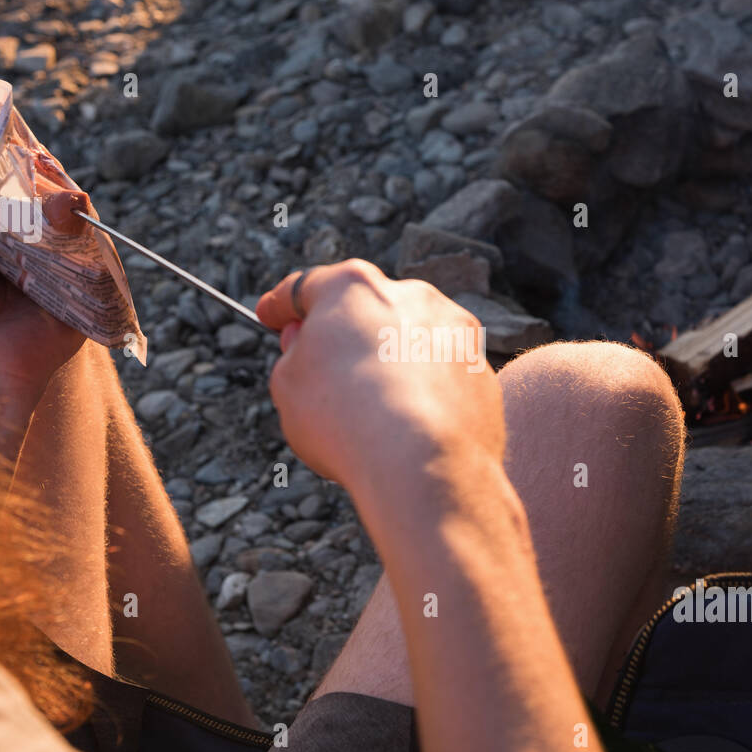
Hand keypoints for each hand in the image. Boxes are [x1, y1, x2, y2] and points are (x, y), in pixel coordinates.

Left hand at [0, 156, 85, 397]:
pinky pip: (98, 260)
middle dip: (49, 179)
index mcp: (10, 237)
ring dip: (69, 204)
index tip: (12, 137)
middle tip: (37, 160)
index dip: (20, 165)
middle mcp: (42, 249)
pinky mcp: (87, 294)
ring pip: (79, 225)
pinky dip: (90, 239)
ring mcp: (67, 269)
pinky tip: (75, 224)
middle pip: (54, 202)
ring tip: (55, 195)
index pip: (22, 192)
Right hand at [256, 259, 502, 499]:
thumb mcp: (288, 387)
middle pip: (365, 310)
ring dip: (388, 363)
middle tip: (321, 370)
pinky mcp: (480, 370)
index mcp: (354, 287)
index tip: (271, 317)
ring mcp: (453, 331)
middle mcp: (411, 295)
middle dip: (342, 335)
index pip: (306, 287)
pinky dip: (423, 393)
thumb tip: (311, 351)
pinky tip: (409, 426)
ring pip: (409, 341)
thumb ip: (295, 357)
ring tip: (371, 411)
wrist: (424, 464)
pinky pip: (440, 376)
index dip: (281, 305)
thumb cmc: (346, 420)